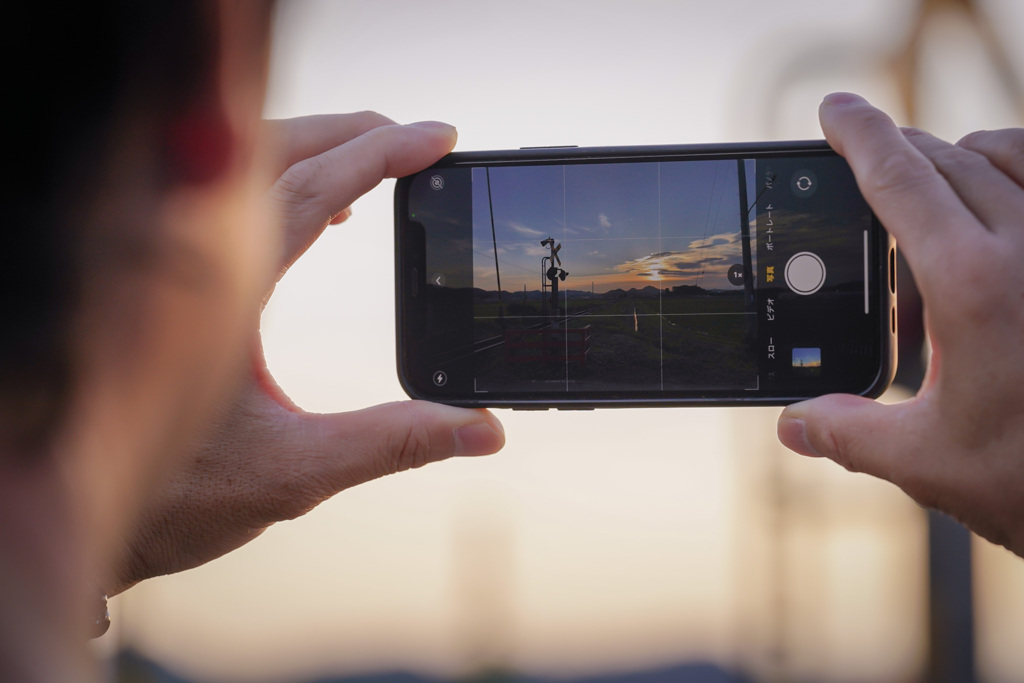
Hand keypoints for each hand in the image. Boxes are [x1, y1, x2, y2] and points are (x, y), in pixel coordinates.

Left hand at [111, 113, 504, 593]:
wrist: (83, 513)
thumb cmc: (171, 498)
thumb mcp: (294, 472)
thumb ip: (395, 443)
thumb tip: (481, 430)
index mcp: (214, 292)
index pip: (309, 190)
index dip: (379, 155)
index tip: (436, 138)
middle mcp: (182, 260)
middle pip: (273, 151)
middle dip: (352, 132)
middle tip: (415, 139)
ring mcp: (168, 262)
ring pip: (242, 165)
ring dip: (315, 149)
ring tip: (375, 163)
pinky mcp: (166, 275)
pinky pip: (228, 197)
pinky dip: (285, 181)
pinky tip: (322, 214)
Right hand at [777, 92, 1023, 555]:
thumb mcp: (930, 462)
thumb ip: (848, 434)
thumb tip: (795, 424)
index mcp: (974, 285)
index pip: (900, 179)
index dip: (859, 136)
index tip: (833, 110)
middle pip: (944, 160)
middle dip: (894, 155)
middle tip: (861, 178)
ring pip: (1003, 156)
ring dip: (953, 162)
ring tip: (924, 201)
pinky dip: (1012, 167)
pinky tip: (997, 203)